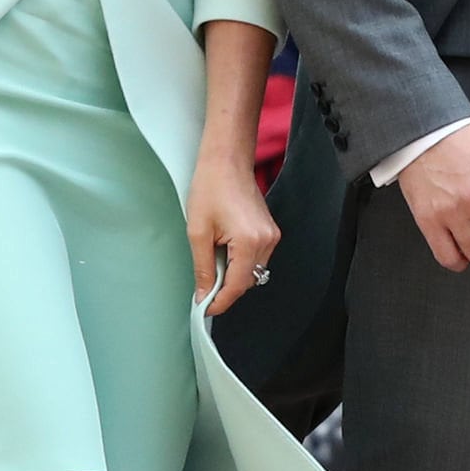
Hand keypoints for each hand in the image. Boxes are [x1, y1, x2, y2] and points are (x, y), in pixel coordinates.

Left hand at [186, 148, 280, 315]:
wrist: (226, 161)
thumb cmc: (211, 187)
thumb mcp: (198, 232)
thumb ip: (203, 268)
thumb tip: (204, 294)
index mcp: (250, 241)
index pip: (238, 286)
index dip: (220, 301)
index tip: (205, 309)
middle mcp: (267, 241)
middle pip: (248, 282)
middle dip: (225, 289)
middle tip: (203, 289)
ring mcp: (271, 236)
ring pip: (253, 272)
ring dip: (233, 276)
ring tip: (212, 263)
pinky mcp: (269, 231)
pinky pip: (256, 259)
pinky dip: (239, 264)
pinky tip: (223, 253)